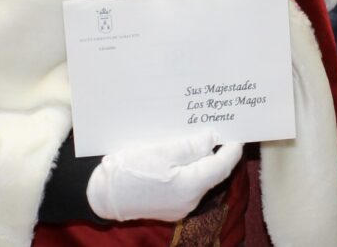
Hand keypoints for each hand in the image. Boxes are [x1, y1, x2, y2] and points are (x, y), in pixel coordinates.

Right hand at [86, 131, 242, 221]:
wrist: (99, 194)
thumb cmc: (129, 170)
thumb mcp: (161, 150)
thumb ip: (191, 145)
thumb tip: (212, 138)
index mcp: (190, 187)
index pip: (222, 166)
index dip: (232, 148)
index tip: (236, 132)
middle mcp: (189, 201)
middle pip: (210, 172)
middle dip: (214, 151)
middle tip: (215, 129)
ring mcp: (178, 207)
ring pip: (197, 177)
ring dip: (198, 158)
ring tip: (196, 137)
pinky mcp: (167, 206)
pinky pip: (184, 183)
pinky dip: (186, 168)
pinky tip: (179, 153)